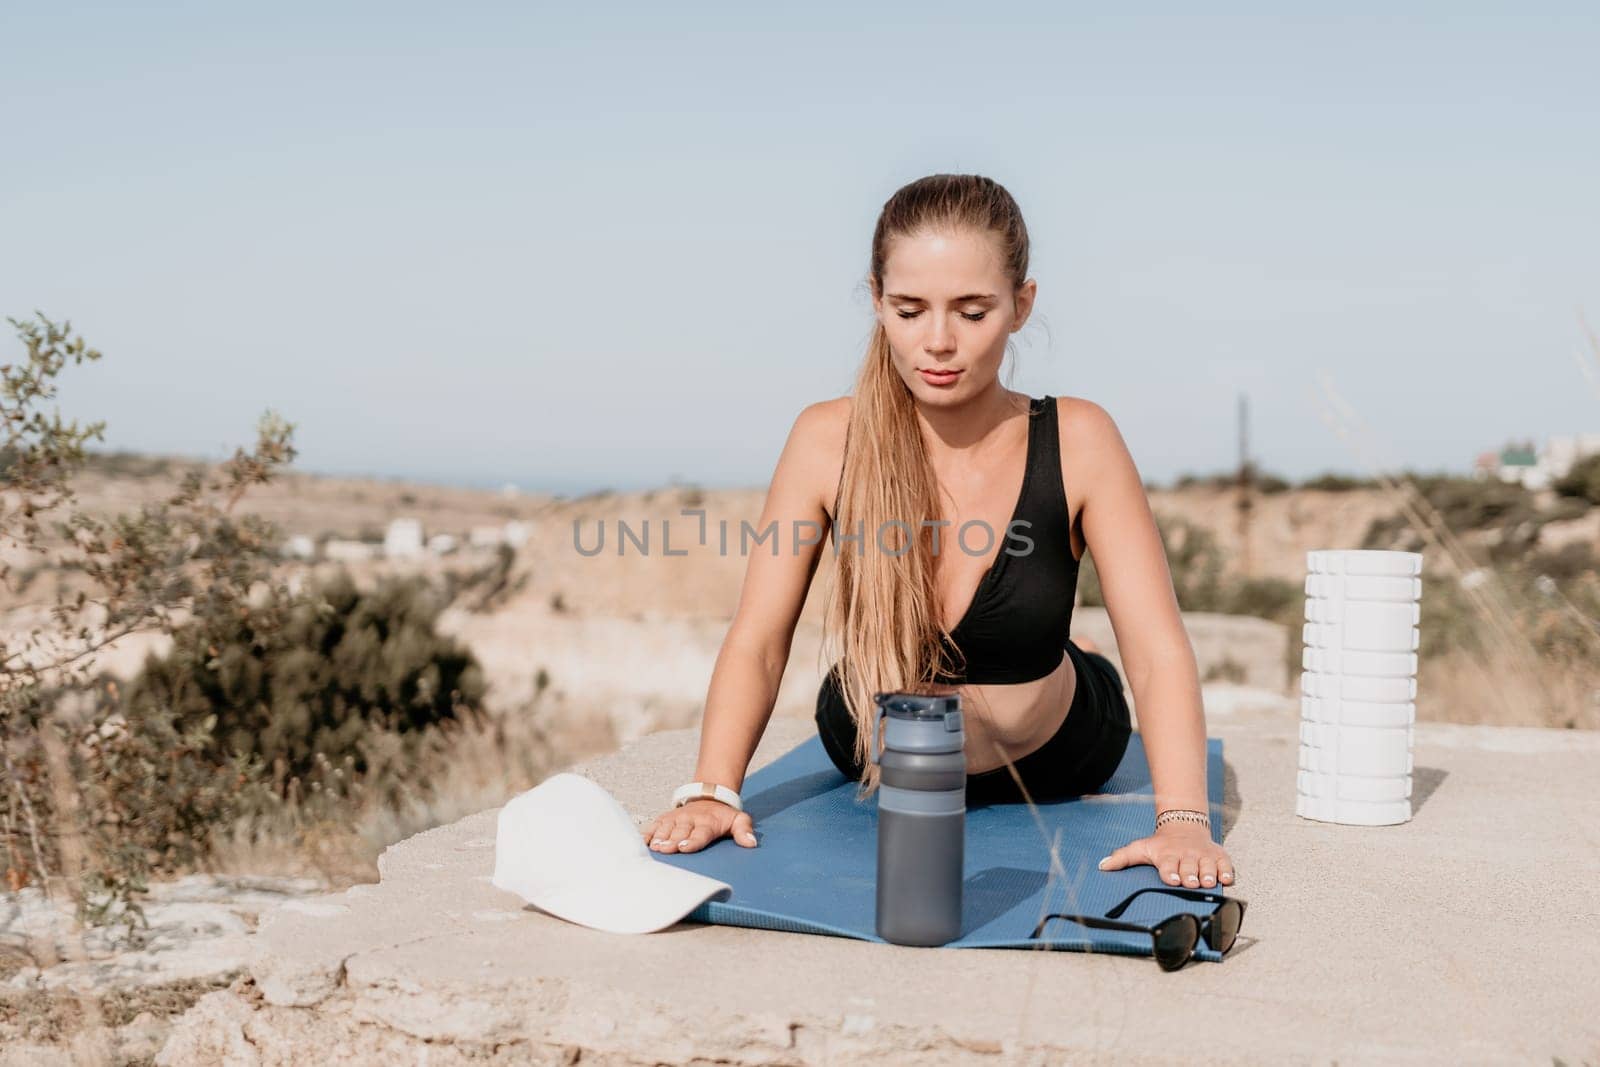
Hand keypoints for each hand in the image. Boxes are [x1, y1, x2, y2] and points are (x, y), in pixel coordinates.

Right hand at [641, 799, 756, 852]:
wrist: (709, 797)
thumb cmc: (723, 817)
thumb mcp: (738, 820)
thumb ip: (744, 830)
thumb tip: (751, 844)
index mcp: (707, 823)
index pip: (700, 833)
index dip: (692, 840)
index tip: (684, 847)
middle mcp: (689, 820)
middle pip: (679, 832)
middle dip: (672, 841)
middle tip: (666, 849)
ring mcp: (676, 819)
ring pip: (665, 828)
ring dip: (659, 838)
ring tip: (654, 847)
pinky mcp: (665, 819)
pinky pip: (654, 825)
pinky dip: (646, 833)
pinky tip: (640, 842)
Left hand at [1096, 822, 1236, 888]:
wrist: (1184, 827)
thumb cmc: (1160, 844)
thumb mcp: (1140, 848)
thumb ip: (1122, 858)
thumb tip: (1102, 866)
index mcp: (1167, 855)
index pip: (1168, 865)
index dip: (1170, 872)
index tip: (1172, 879)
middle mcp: (1186, 855)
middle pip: (1189, 867)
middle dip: (1190, 875)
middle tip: (1190, 882)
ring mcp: (1203, 856)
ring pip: (1208, 867)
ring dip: (1208, 875)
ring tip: (1207, 881)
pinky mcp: (1218, 856)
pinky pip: (1225, 864)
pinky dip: (1226, 871)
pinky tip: (1225, 878)